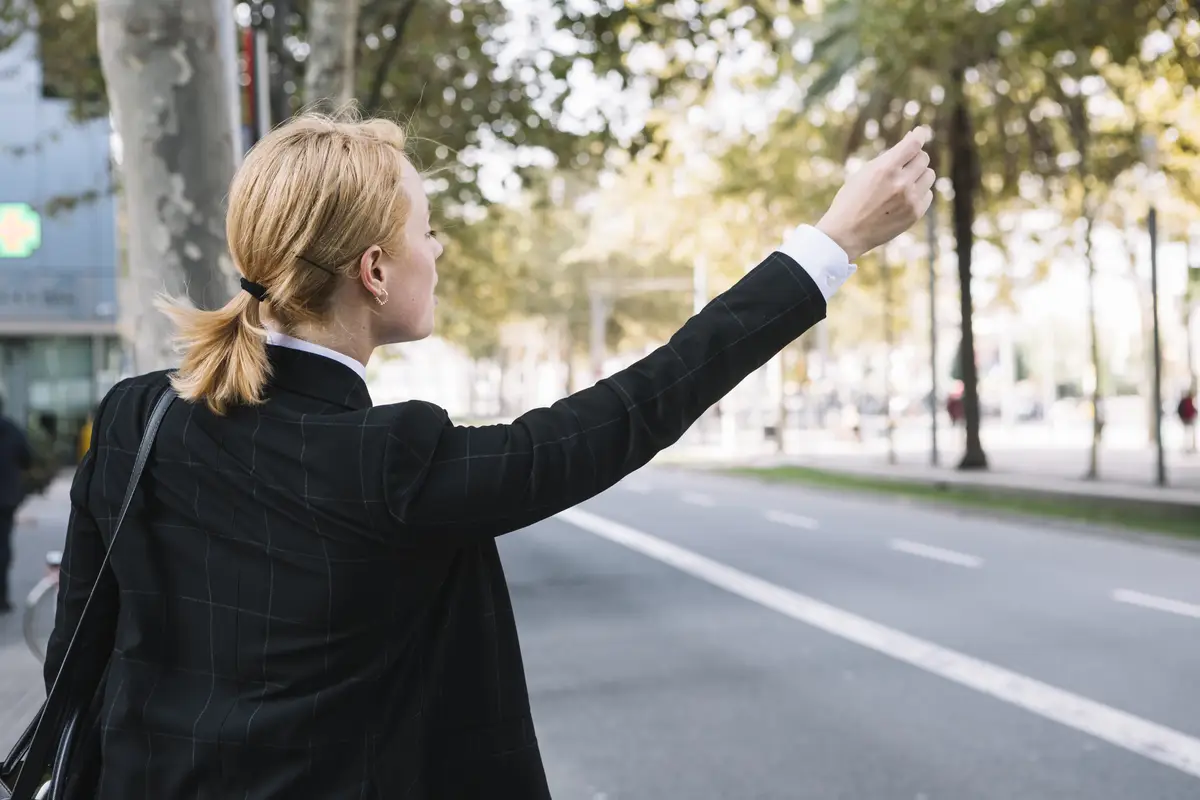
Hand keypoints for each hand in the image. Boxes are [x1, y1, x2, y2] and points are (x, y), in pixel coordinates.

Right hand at [816, 128, 935, 261]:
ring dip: (919, 175)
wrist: (846, 233)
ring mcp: (910, 200)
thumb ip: (889, 157)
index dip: (919, 135)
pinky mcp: (915, 214)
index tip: (920, 132)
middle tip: (902, 166)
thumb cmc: (852, 199)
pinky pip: (928, 194)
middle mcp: (901, 183)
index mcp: (885, 169)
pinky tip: (903, 199)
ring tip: (902, 184)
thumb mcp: (864, 173)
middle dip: (914, 159)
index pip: (913, 145)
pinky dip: (919, 193)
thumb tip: (914, 138)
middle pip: (923, 158)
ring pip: (929, 175)